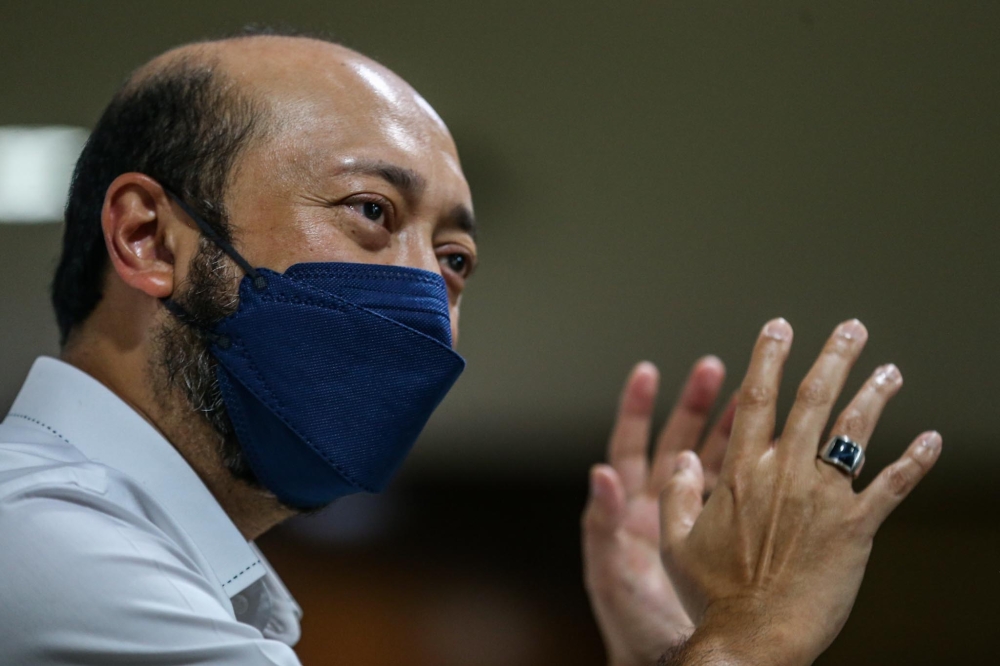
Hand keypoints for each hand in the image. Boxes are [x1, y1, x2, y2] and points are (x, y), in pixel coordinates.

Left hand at [582, 356, 737, 665]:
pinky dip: (764, 467)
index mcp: (630, 508)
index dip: (639, 409)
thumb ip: (603, 523)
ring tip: (757, 393)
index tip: (649, 371)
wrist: (678, 659)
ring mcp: (699, 517)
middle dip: (697, 405)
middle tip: (717, 368)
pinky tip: (787, 443)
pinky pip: (747, 492)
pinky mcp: (731, 534)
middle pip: (681, 442)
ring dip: (736, 427)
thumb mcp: (611, 572)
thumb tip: (599, 472)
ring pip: (719, 460)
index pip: (632, 446)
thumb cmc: (631, 622)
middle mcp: (664, 505)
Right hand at [659, 319, 940, 664]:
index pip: (755, 400)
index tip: (779, 328)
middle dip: (834, 357)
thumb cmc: (710, 595)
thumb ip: (678, 492)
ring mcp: (822, 499)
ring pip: (854, 433)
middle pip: (813, 401)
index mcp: (739, 473)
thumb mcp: (675, 542)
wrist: (752, 640)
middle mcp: (783, 474)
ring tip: (891, 370)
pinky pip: (892, 487)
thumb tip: (684, 455)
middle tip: (851, 328)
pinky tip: (932, 439)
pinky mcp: (856, 529)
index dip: (768, 358)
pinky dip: (915, 461)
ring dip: (875, 395)